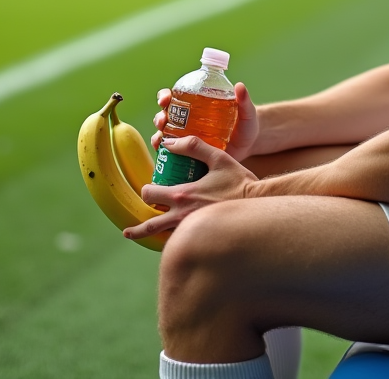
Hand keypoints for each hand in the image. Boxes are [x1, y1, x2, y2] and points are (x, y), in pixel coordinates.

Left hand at [122, 135, 257, 240]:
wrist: (259, 205)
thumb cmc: (240, 181)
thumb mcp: (217, 157)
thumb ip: (193, 146)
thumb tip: (169, 143)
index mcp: (183, 196)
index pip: (150, 194)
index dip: (146, 190)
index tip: (150, 189)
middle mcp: (183, 217)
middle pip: (150, 226)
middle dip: (139, 225)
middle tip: (129, 229)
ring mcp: (192, 231)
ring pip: (163, 239)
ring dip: (151, 238)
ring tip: (136, 238)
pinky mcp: (202, 240)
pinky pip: (181, 245)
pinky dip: (172, 244)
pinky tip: (171, 244)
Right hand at [150, 82, 259, 161]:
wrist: (249, 148)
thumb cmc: (245, 126)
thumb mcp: (246, 113)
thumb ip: (244, 101)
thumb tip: (239, 86)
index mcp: (196, 106)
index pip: (175, 97)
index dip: (165, 96)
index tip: (165, 98)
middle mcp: (187, 121)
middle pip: (165, 116)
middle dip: (160, 117)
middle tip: (163, 120)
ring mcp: (186, 139)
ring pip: (165, 135)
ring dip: (158, 135)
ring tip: (161, 139)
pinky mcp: (189, 155)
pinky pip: (171, 154)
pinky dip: (164, 153)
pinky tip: (163, 155)